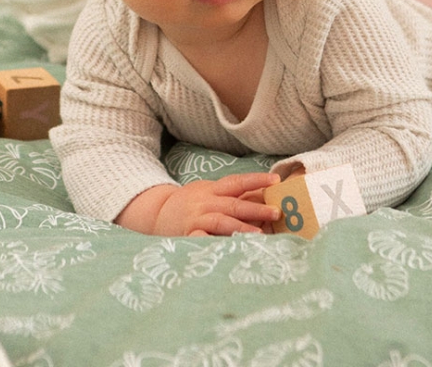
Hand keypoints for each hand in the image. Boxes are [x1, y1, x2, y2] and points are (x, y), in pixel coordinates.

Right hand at [116, 172, 281, 235]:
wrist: (155, 214)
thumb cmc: (189, 205)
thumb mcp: (207, 193)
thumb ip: (229, 195)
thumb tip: (262, 196)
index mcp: (211, 190)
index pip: (236, 181)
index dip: (256, 180)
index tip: (276, 180)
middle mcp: (205, 203)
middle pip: (233, 204)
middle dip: (256, 208)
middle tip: (276, 212)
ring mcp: (196, 220)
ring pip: (221, 222)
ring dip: (241, 227)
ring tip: (260, 234)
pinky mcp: (188, 237)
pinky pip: (203, 240)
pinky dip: (215, 243)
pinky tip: (229, 250)